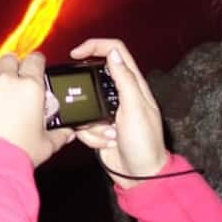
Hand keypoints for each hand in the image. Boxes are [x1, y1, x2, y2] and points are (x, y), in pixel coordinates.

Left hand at [0, 51, 74, 167]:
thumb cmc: (16, 156)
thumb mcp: (45, 146)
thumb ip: (57, 135)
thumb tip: (66, 133)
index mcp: (30, 89)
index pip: (35, 61)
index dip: (34, 62)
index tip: (34, 67)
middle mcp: (5, 82)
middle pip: (8, 60)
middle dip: (10, 69)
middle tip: (11, 85)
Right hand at [68, 39, 169, 187]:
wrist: (140, 175)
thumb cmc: (145, 142)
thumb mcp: (136, 107)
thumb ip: (125, 79)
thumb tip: (112, 53)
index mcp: (134, 84)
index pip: (115, 51)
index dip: (95, 46)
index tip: (76, 53)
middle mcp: (121, 94)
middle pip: (94, 77)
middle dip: (87, 92)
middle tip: (85, 104)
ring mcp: (108, 111)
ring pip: (85, 104)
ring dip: (92, 122)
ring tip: (109, 134)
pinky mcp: (99, 128)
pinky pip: (83, 124)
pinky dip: (91, 136)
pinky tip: (106, 143)